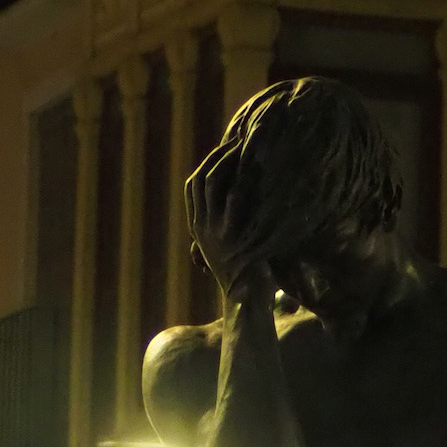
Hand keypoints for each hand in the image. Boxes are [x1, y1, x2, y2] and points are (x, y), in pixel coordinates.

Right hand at [186, 148, 274, 306]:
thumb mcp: (235, 250)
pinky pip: (232, 203)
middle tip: (236, 139)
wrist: (248, 307)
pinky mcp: (232, 239)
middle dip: (216, 157)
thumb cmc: (248, 280)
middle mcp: (202, 229)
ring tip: (245, 146)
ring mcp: (215, 233)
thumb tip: (242, 207)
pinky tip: (253, 169)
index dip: (206, 165)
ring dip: (227, 163)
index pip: (194, 188)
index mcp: (199, 229)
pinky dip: (241, 183)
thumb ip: (233, 228)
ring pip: (212, 185)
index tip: (222, 149)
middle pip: (201, 180)